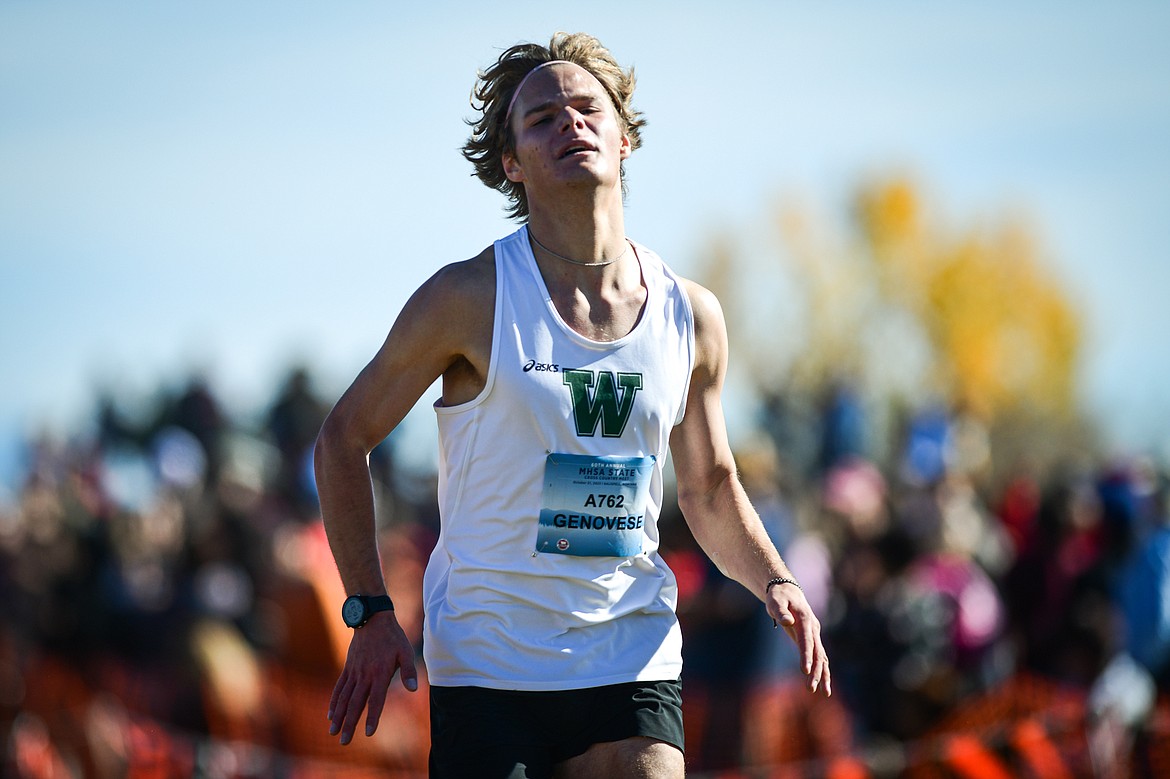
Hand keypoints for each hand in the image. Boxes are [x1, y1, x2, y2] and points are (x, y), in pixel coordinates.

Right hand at [328, 611, 417, 744]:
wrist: (372, 619)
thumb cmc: (393, 637)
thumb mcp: (406, 651)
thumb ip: (409, 671)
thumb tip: (414, 689)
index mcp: (380, 673)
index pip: (376, 700)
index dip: (372, 716)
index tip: (368, 733)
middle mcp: (364, 675)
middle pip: (356, 703)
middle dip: (350, 723)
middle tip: (344, 741)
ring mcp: (354, 672)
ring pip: (344, 698)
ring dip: (339, 716)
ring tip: (333, 732)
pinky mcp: (348, 668)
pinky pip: (339, 687)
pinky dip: (334, 701)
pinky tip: (330, 714)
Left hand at [767, 583, 830, 696]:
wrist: (787, 591)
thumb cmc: (778, 597)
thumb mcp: (775, 601)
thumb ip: (780, 611)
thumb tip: (788, 621)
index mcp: (805, 619)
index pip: (807, 641)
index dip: (806, 656)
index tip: (805, 671)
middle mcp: (813, 628)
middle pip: (818, 652)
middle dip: (815, 671)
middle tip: (811, 688)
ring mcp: (815, 634)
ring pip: (822, 657)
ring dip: (823, 674)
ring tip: (824, 693)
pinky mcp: (812, 639)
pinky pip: (820, 657)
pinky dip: (822, 670)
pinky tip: (824, 685)